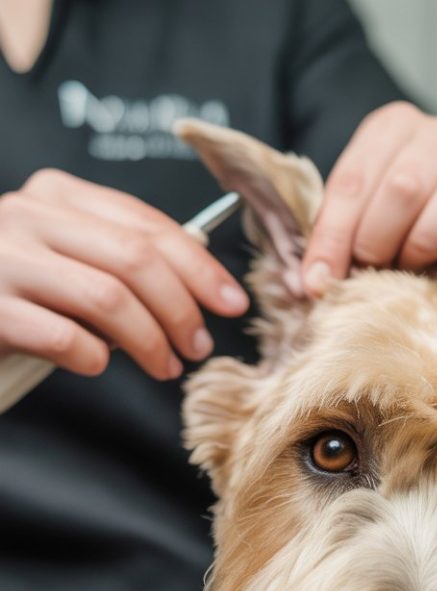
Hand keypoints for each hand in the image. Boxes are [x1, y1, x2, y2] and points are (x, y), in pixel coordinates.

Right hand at [0, 170, 249, 379]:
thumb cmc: (18, 292)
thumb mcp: (68, 260)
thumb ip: (120, 261)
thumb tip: (200, 286)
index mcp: (57, 196)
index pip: (146, 225)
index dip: (199, 267)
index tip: (232, 303)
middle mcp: (28, 217)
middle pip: (135, 260)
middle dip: (182, 309)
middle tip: (199, 347)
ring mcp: (4, 260)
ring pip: (107, 298)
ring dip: (150, 341)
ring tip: (164, 367)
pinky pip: (65, 337)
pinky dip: (95, 358)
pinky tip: (98, 365)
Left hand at [302, 102, 436, 295]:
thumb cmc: (399, 243)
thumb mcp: (356, 236)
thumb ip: (333, 248)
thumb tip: (313, 284)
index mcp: (393, 128)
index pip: (355, 179)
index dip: (334, 238)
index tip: (321, 282)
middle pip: (406, 184)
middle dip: (381, 242)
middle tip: (376, 271)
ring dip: (429, 244)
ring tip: (415, 268)